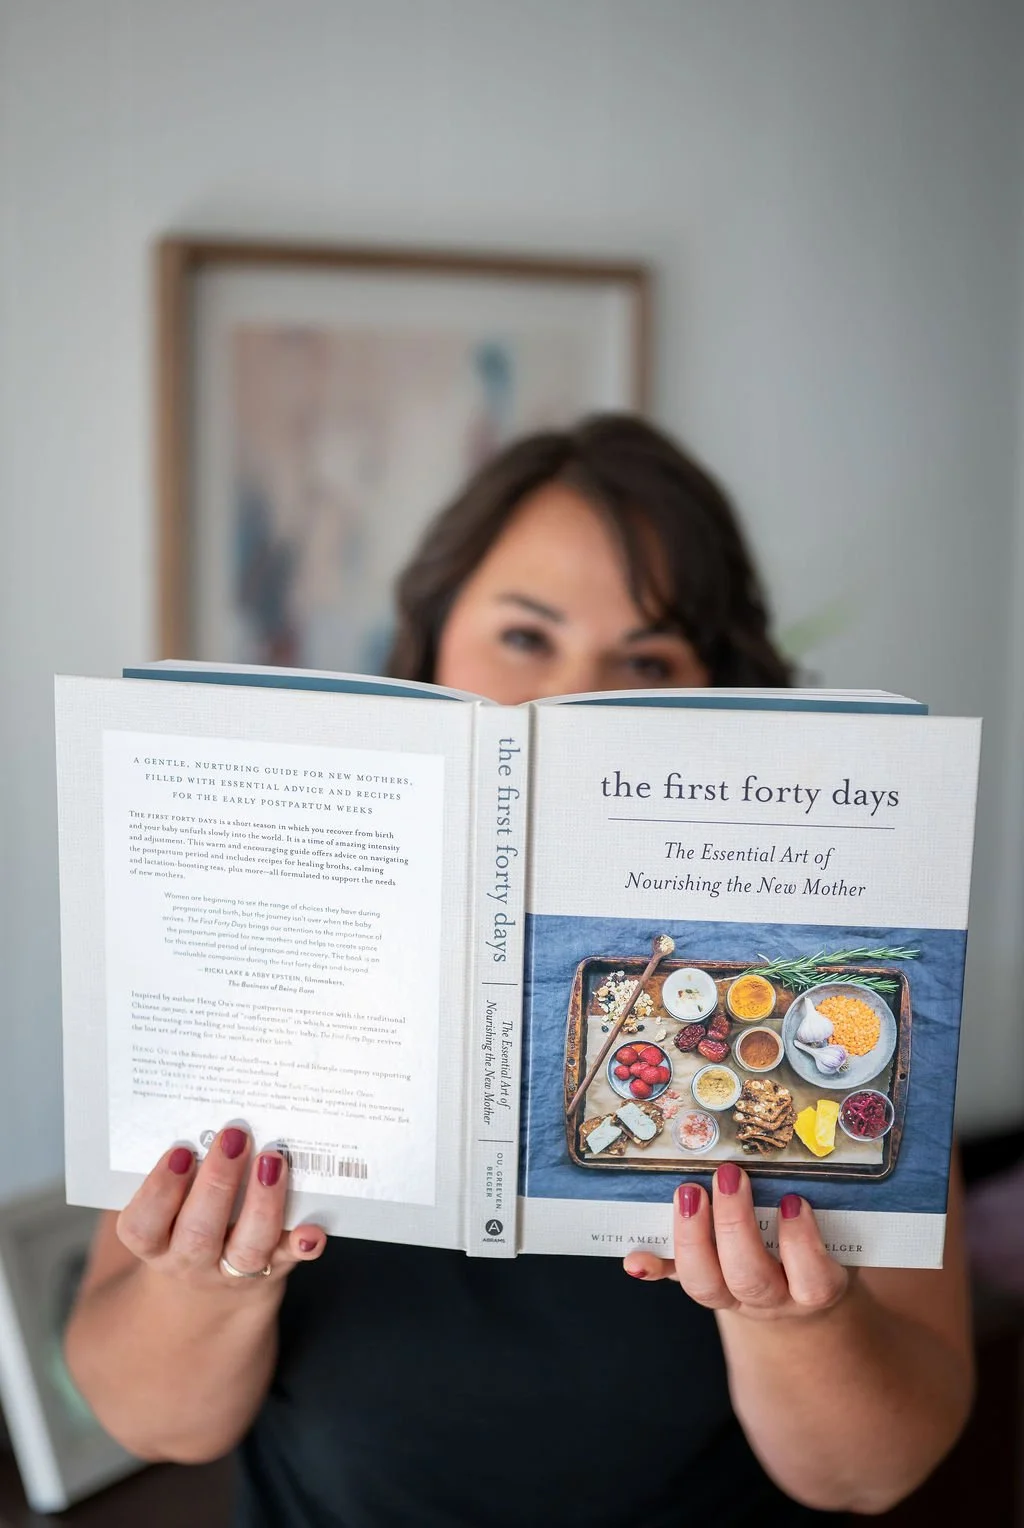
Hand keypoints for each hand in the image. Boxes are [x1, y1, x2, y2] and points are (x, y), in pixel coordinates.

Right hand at [116, 1128, 325, 1292]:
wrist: (210, 1291)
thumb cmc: (184, 1223)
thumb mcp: (165, 1209)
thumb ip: (175, 1173)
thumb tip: (195, 1115)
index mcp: (155, 1242)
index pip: (144, 1225)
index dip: (159, 1191)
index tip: (180, 1151)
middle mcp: (191, 1260)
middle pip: (199, 1233)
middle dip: (218, 1183)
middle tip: (235, 1136)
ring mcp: (233, 1269)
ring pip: (247, 1248)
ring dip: (262, 1202)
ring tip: (272, 1160)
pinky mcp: (273, 1267)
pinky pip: (288, 1259)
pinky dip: (302, 1244)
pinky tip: (312, 1228)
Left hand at [623, 1163, 848, 1319]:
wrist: (801, 1297)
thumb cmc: (821, 1246)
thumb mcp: (835, 1232)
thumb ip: (824, 1203)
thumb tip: (806, 1159)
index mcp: (815, 1286)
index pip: (813, 1280)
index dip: (800, 1244)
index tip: (793, 1201)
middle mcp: (773, 1298)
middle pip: (750, 1278)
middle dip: (733, 1225)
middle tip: (728, 1175)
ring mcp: (733, 1298)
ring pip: (707, 1286)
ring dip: (691, 1236)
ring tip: (689, 1191)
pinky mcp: (703, 1285)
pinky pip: (674, 1281)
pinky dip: (653, 1268)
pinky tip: (635, 1258)